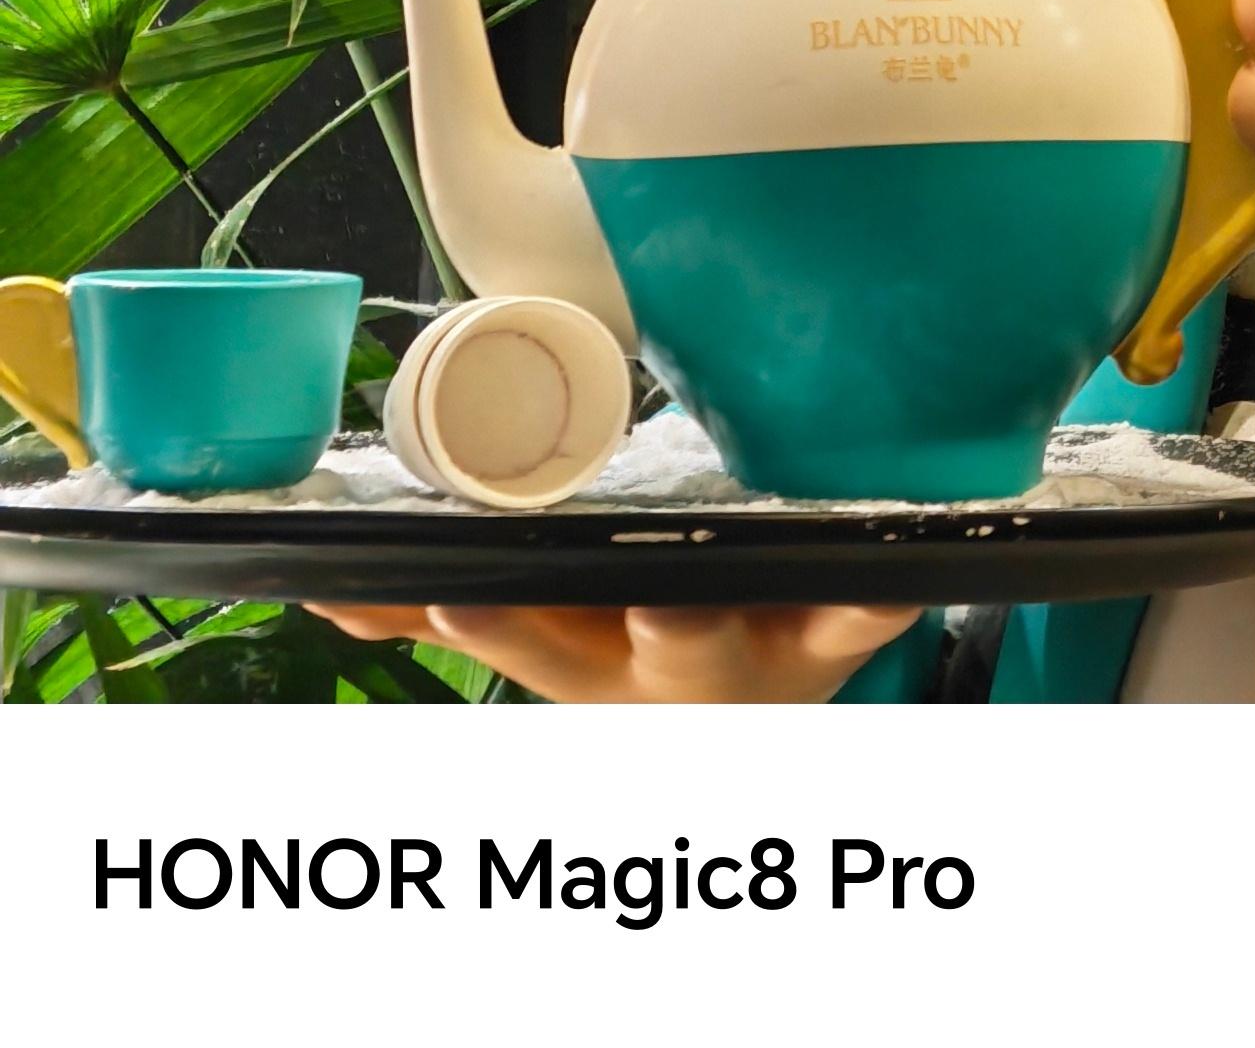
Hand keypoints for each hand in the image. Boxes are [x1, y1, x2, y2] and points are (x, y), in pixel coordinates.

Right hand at [305, 598, 915, 703]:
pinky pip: (873, 612)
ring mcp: (764, 651)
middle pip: (657, 648)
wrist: (748, 707)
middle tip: (641, 603)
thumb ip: (432, 610)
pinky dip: (890, 595)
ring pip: (763, 632)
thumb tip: (320, 586)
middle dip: (653, 628)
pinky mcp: (841, 631)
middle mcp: (676, 670)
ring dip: (765, 607)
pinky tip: (910, 571)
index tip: (449, 595)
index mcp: (595, 665)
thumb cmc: (627, 651)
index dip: (490, 625)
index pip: (532, 644)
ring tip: (740, 571)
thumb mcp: (541, 641)